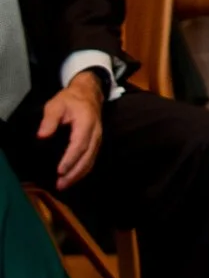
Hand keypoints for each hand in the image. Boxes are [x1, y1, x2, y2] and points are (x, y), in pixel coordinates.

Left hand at [40, 71, 103, 188]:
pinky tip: (73, 177)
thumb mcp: (56, 104)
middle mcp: (95, 132)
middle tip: (60, 184)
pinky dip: (83, 170)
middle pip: (87, 156)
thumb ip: (49, 120)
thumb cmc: (70, 99)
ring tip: (64, 185)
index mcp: (86, 122)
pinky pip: (92, 159)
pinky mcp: (96, 142)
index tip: (59, 171)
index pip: (79, 144)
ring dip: (78, 174)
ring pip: (91, 160)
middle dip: (74, 172)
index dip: (70, 159)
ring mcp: (98, 138)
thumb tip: (42, 136)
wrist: (88, 93)